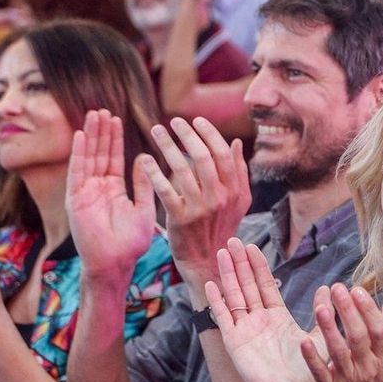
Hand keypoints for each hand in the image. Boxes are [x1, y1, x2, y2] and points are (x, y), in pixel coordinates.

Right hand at [66, 109, 158, 282]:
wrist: (115, 265)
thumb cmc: (130, 243)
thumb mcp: (144, 209)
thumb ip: (143, 185)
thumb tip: (144, 158)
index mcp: (114, 190)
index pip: (114, 158)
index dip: (114, 139)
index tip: (116, 119)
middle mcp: (97, 188)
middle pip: (99, 154)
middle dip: (101, 132)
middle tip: (103, 110)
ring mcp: (85, 193)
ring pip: (87, 159)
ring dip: (90, 137)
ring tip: (93, 115)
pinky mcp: (76, 200)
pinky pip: (76, 172)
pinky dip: (78, 154)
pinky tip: (80, 136)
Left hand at [146, 116, 250, 287]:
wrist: (208, 261)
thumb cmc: (221, 227)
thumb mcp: (239, 201)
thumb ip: (239, 171)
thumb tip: (236, 141)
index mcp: (234, 190)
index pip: (222, 153)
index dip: (209, 133)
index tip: (196, 120)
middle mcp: (219, 197)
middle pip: (203, 157)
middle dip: (187, 134)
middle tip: (174, 121)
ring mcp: (200, 209)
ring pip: (182, 169)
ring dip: (168, 146)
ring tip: (157, 131)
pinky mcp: (180, 220)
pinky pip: (165, 191)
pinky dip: (154, 173)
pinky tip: (144, 160)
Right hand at [202, 238, 317, 381]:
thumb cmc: (305, 371)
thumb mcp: (318, 335)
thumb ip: (323, 312)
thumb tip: (329, 289)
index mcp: (276, 317)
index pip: (264, 285)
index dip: (258, 265)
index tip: (252, 246)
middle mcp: (258, 321)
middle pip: (246, 285)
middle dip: (240, 263)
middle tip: (232, 240)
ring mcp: (244, 330)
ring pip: (234, 296)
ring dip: (228, 275)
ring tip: (222, 253)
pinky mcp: (234, 342)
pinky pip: (224, 317)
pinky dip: (217, 302)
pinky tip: (211, 285)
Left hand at [301, 282, 382, 381]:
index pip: (378, 330)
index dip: (368, 310)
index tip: (356, 289)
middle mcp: (368, 368)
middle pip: (358, 338)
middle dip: (348, 312)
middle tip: (337, 288)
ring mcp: (348, 381)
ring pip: (338, 353)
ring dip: (329, 330)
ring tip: (320, 308)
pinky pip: (321, 374)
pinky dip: (313, 359)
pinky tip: (304, 341)